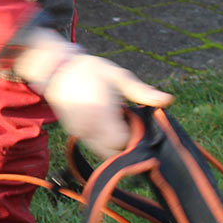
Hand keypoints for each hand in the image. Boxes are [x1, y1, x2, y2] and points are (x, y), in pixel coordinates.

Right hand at [16, 28, 173, 155]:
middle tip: (131, 126)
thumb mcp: (118, 76)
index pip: (123, 144)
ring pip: (102, 152)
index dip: (134, 138)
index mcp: (101, 114)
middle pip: (113, 153)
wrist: (55, 69)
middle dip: (125, 145)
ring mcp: (79, 132)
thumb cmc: (88, 69)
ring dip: (113, 144)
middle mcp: (88, 128)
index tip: (139, 126)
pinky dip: (102, 140)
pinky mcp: (73, 133)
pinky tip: (106, 123)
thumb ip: (141, 92)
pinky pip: (93, 144)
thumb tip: (167, 100)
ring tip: (118, 122)